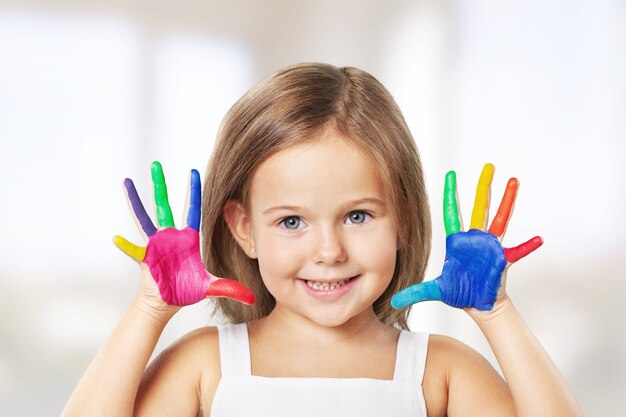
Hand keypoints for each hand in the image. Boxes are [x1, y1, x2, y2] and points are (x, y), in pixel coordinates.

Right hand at [113, 161, 254, 306]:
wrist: (167, 303)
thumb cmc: (186, 290)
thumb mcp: (210, 287)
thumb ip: (229, 288)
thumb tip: (251, 298)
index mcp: (188, 239)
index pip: (192, 210)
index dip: (193, 191)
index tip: (194, 171)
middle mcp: (170, 236)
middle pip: (164, 205)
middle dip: (161, 185)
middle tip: (156, 164)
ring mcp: (155, 244)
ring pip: (144, 218)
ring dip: (135, 201)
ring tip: (126, 182)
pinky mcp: (145, 258)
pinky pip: (134, 250)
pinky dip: (126, 245)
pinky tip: (116, 238)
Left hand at [391, 163, 541, 310]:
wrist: (478, 306)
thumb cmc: (460, 293)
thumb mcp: (436, 290)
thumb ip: (417, 292)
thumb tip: (394, 300)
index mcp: (458, 241)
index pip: (452, 212)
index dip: (451, 193)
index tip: (451, 174)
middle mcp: (475, 238)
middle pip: (479, 207)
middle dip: (483, 187)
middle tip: (489, 167)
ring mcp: (491, 246)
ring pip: (500, 219)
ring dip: (506, 201)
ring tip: (513, 182)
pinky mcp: (502, 259)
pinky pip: (517, 251)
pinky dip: (527, 246)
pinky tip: (538, 239)